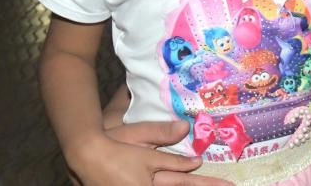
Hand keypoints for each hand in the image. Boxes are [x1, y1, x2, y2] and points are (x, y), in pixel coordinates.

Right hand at [64, 120, 228, 185]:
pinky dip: (174, 184)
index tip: (227, 185)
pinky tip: (186, 180)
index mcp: (151, 181)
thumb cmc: (112, 144)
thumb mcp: (139, 139)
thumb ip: (162, 136)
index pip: (185, 182)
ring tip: (215, 185)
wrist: (83, 156)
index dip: (207, 184)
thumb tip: (185, 129)